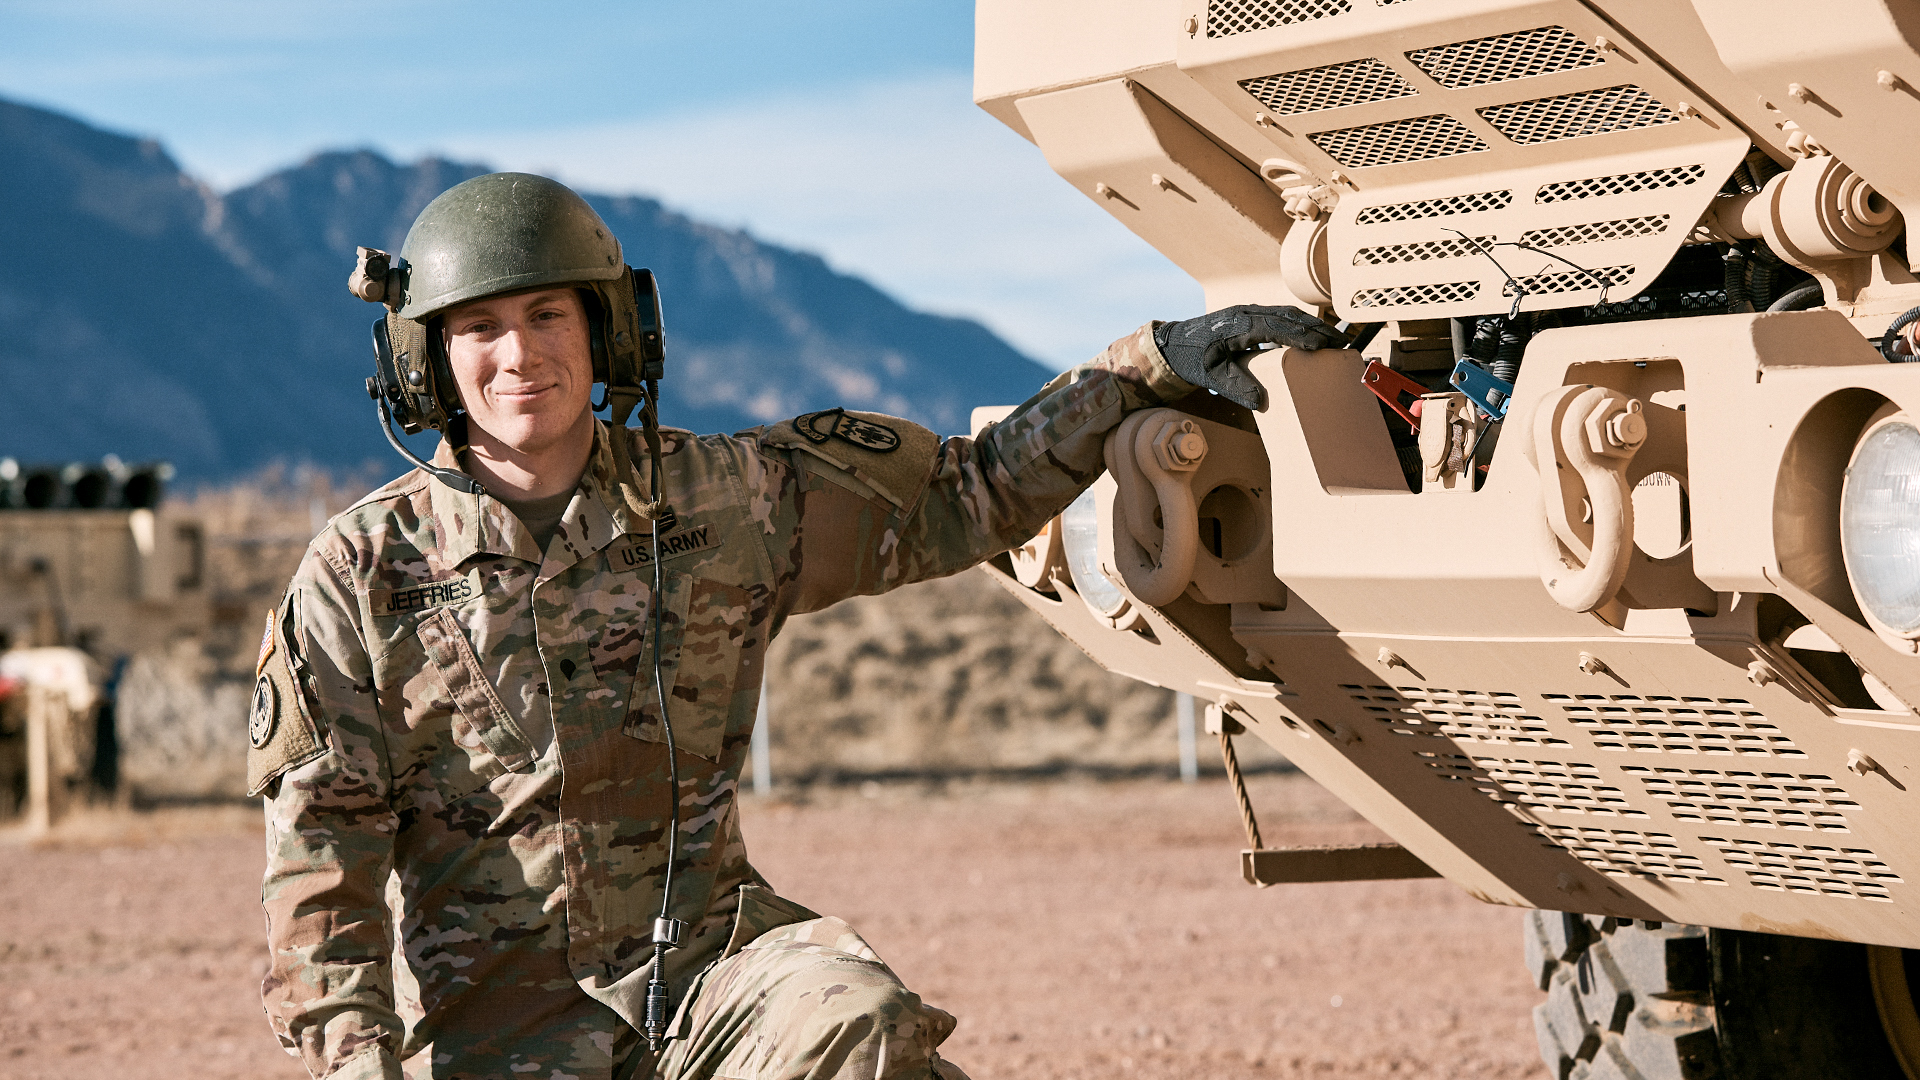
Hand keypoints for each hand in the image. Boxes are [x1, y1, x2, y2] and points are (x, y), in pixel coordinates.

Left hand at [1153, 304, 1346, 409]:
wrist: (1171, 345)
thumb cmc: (1191, 360)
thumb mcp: (1210, 376)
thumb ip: (1235, 386)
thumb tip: (1260, 401)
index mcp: (1240, 324)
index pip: (1279, 327)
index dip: (1304, 336)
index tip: (1325, 345)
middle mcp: (1247, 313)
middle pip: (1290, 317)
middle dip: (1317, 328)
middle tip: (1342, 342)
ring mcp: (1248, 312)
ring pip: (1286, 314)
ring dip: (1311, 325)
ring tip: (1333, 339)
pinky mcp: (1248, 317)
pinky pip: (1279, 317)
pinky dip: (1298, 325)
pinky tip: (1310, 337)